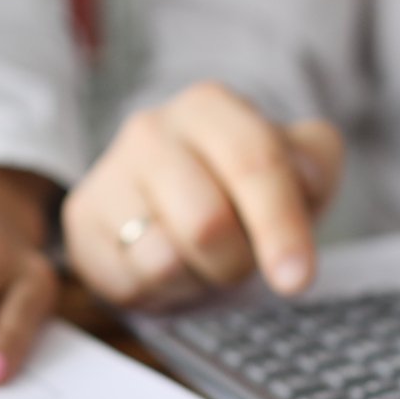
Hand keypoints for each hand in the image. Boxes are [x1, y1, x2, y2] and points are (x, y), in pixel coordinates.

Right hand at [63, 81, 344, 308]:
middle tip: (240, 259)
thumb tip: (304, 178)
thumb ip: (316, 161)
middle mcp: (151, 130)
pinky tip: (167, 268)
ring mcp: (109, 175)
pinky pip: (130, 281)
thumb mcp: (298, 165)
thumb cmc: (245, 188)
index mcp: (210, 107)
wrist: (178, 201)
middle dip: (236, 261)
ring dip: (198, 278)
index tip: (297, 279)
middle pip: (208, 224)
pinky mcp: (83, 223)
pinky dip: (161, 290)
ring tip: (200, 259)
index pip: (254, 164)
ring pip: (165, 258)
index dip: (281, 227)